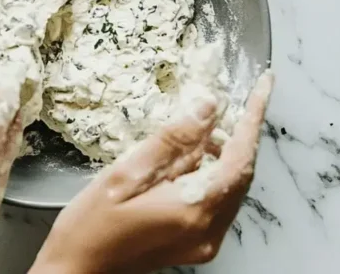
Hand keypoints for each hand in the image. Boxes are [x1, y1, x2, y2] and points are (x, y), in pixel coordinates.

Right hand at [32, 71, 274, 273]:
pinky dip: (215, 174)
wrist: (75, 272)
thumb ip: (173, 140)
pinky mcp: (198, 244)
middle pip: (242, 173)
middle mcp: (210, 230)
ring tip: (205, 130)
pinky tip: (193, 159)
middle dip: (240, 134)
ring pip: (233, 186)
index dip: (254, 117)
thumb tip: (210, 106)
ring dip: (227, 154)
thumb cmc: (90, 226)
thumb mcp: (125, 174)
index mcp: (194, 210)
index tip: (264, 84)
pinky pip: (220, 201)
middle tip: (235, 102)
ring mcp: (206, 241)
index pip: (241, 157)